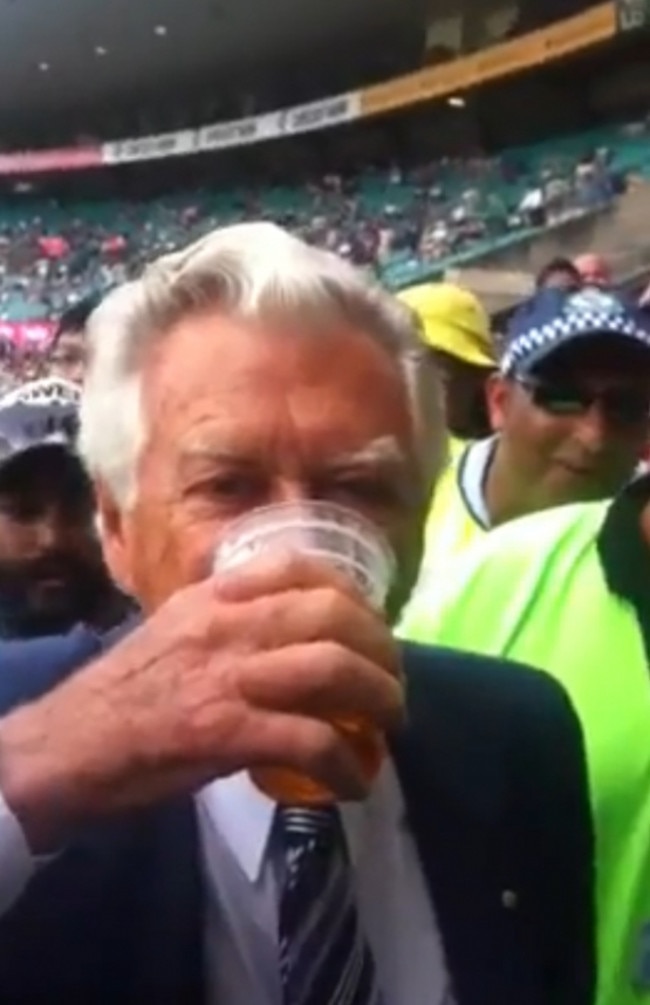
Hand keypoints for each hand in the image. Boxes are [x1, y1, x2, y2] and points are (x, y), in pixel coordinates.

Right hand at [0, 552, 402, 847]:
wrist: (65, 747)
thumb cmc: (122, 692)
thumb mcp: (174, 629)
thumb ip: (230, 621)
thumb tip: (288, 636)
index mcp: (215, 596)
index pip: (300, 566)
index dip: (352, 593)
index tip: (369, 622)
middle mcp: (228, 623)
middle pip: (334, 616)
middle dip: (381, 649)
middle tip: (393, 682)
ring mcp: (229, 675)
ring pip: (334, 668)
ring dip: (379, 700)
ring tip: (391, 725)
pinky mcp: (227, 731)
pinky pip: (311, 741)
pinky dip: (345, 764)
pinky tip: (353, 784)